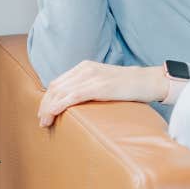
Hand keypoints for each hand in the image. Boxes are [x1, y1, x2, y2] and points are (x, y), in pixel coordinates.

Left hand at [37, 62, 166, 127]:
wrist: (147, 81)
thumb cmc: (128, 85)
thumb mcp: (104, 81)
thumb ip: (89, 86)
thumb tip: (76, 102)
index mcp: (85, 67)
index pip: (58, 82)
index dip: (47, 98)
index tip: (44, 112)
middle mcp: (85, 69)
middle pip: (55, 87)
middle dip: (44, 104)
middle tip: (42, 120)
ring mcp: (92, 77)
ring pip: (60, 92)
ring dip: (48, 108)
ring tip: (45, 122)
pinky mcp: (99, 87)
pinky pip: (72, 96)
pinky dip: (58, 106)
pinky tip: (53, 114)